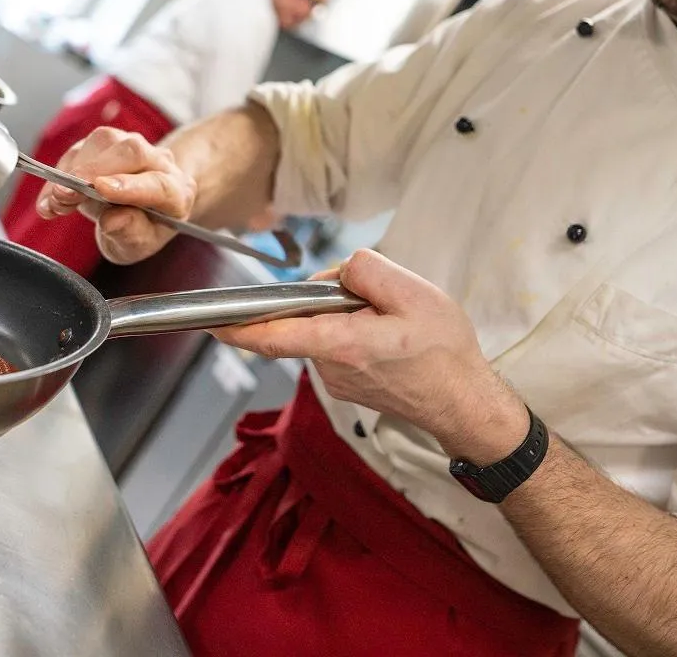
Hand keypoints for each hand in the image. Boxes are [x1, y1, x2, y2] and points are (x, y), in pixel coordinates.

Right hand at [36, 127, 196, 263]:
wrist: (148, 202)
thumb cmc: (145, 226)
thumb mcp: (139, 244)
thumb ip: (130, 234)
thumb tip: (112, 220)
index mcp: (178, 192)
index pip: (158, 184)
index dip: (128, 186)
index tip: (100, 189)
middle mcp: (160, 161)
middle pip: (131, 152)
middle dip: (92, 171)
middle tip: (64, 195)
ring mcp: (133, 145)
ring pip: (104, 142)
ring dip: (72, 171)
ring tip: (56, 202)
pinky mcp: (107, 141)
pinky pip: (81, 147)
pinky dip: (61, 171)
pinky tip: (51, 197)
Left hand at [213, 249, 529, 462]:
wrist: (464, 403)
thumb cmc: (445, 352)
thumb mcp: (415, 294)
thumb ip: (365, 272)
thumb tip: (335, 274)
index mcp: (344, 345)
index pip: (276, 336)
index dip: (240, 327)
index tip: (211, 320)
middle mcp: (332, 368)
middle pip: (306, 318)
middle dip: (330, 297)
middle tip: (380, 297)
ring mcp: (337, 381)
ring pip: (323, 330)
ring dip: (346, 315)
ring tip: (393, 322)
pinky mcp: (345, 385)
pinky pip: (336, 344)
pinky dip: (354, 331)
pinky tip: (390, 337)